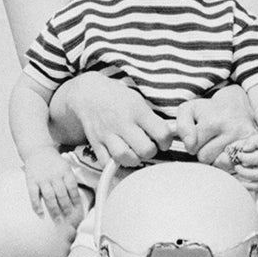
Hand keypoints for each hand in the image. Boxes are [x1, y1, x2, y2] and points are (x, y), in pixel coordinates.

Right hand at [22, 149, 86, 228]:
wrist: (37, 149)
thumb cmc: (54, 161)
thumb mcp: (65, 166)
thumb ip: (69, 180)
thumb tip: (76, 199)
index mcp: (65, 170)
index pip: (72, 187)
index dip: (75, 200)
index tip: (78, 211)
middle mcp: (54, 175)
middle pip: (62, 194)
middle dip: (66, 208)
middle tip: (69, 219)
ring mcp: (42, 178)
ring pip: (49, 196)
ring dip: (54, 210)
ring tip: (58, 220)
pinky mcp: (31, 181)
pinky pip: (34, 195)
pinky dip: (37, 206)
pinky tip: (41, 215)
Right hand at [53, 73, 173, 167]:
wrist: (89, 93)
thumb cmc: (117, 98)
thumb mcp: (138, 101)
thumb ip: (152, 119)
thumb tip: (168, 135)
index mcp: (137, 110)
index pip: (162, 133)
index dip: (166, 141)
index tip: (163, 141)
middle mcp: (122, 123)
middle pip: (146, 150)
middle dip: (150, 152)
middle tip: (147, 146)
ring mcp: (107, 134)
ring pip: (126, 158)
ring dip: (133, 159)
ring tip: (133, 152)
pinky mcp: (96, 142)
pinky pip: (107, 162)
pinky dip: (114, 163)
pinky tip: (118, 155)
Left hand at [181, 84, 257, 163]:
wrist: (235, 104)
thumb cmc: (208, 110)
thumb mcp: (188, 110)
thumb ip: (182, 127)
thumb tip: (189, 144)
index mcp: (213, 122)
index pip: (192, 147)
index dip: (192, 142)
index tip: (198, 133)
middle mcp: (231, 131)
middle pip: (205, 158)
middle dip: (203, 150)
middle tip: (210, 138)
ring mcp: (244, 140)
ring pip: (218, 164)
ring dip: (215, 156)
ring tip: (219, 143)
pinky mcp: (252, 147)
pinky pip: (233, 166)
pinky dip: (229, 161)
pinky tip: (228, 149)